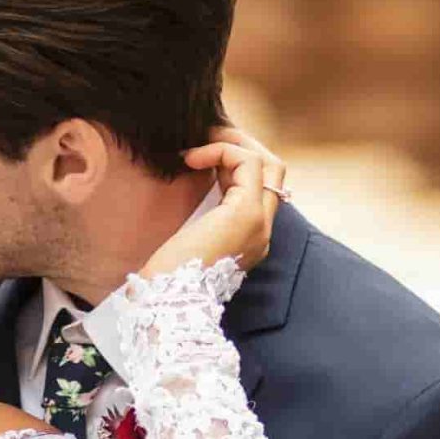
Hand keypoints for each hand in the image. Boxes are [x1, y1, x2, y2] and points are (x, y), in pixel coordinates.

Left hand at [140, 127, 288, 279]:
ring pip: (269, 164)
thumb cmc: (165, 279)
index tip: (199, 158)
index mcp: (249, 240)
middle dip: (244, 147)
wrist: (164, 303)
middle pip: (275, 173)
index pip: (259, 189)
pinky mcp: (245, 214)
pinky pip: (247, 163)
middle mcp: (261, 231)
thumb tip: (184, 186)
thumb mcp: (184, 241)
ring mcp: (258, 223)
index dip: (234, 166)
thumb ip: (197, 218)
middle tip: (209, 135)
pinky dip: (221, 151)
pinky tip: (192, 159)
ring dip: (234, 144)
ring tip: (200, 142)